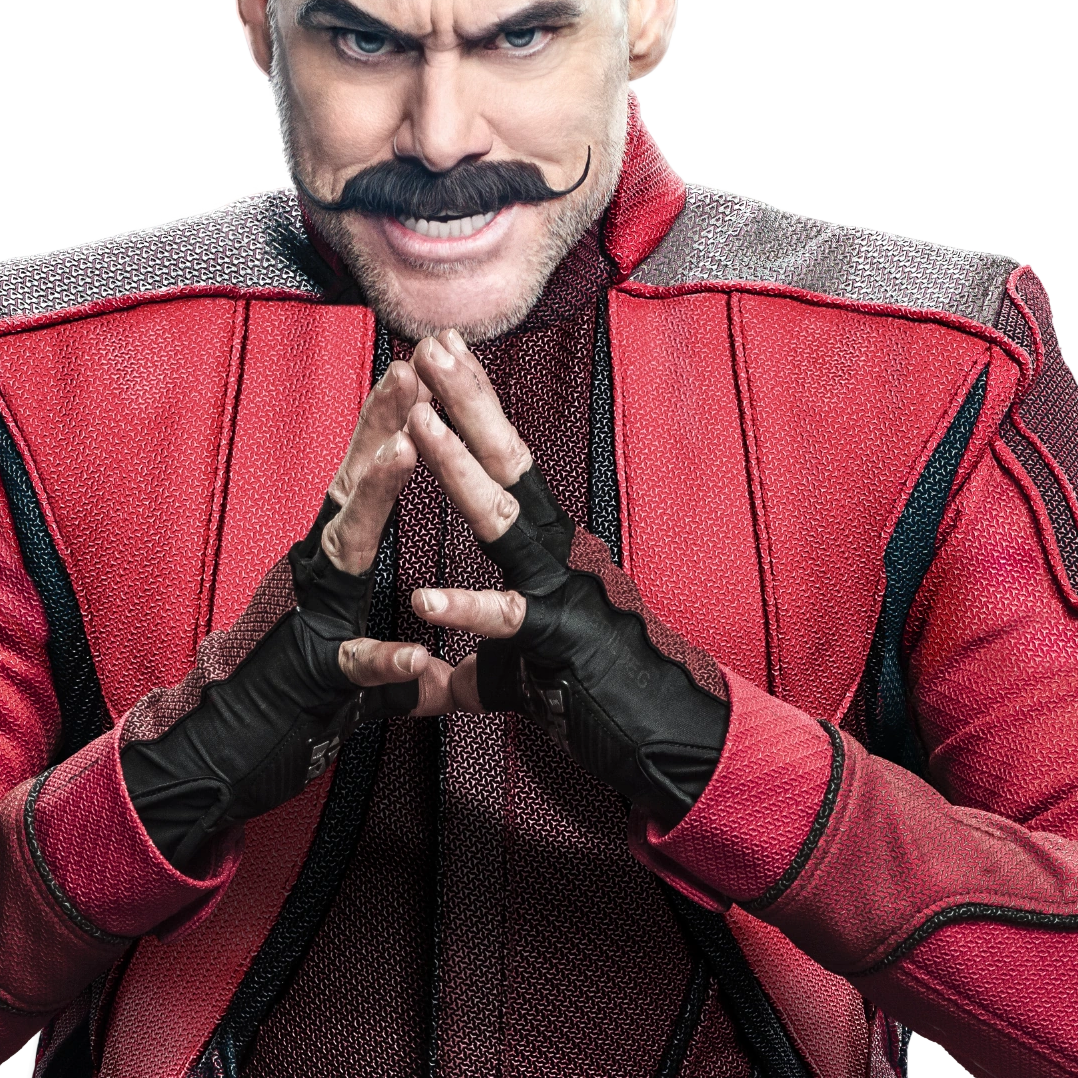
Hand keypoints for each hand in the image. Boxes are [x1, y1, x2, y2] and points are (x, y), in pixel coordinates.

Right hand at [121, 363, 454, 868]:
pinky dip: (383, 659)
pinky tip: (415, 653)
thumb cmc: (287, 704)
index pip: (362, 481)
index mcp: (330, 566)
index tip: (417, 366)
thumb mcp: (352, 664)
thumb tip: (432, 660)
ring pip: (345, 548)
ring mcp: (312, 620)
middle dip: (385, 425)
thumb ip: (395, 660)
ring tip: (409, 450)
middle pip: (353, 487)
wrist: (221, 758)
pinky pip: (353, 664)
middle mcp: (315, 578)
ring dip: (377, 499)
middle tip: (417, 367)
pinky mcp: (314, 677)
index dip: (388, 423)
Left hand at [401, 331, 729, 819]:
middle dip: (467, 401)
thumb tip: (420, 690)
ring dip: (459, 470)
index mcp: (543, 548)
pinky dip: (465, 608)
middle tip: (432, 343)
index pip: (502, 463)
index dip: (471, 408)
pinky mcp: (559, 641)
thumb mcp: (504, 680)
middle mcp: (555, 553)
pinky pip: (507, 620)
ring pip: (503, 519)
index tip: (443, 354)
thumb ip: (459, 676)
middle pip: (505, 462)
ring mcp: (561, 590)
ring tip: (419, 424)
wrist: (658, 735)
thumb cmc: (588, 698)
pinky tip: (424, 596)